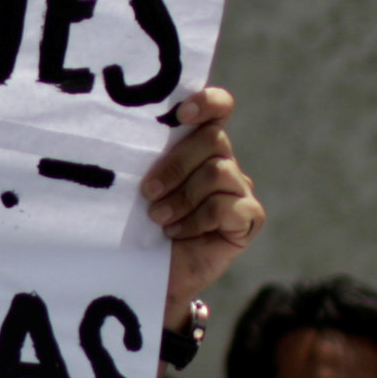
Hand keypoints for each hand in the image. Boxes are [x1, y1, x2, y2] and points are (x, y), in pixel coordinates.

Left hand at [139, 86, 263, 324]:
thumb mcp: (136, 187)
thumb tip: (127, 136)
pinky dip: (197, 220)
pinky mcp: (249, 217)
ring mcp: (239, 189)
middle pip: (213, 140)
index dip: (206, 103)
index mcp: (196, 144)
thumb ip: (144, 159)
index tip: (181, 114)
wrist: (147, 274)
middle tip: (147, 191)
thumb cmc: (137, 225)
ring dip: (182, 197)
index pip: (217, 107)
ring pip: (218, 173)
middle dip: (176, 164)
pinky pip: (227, 207)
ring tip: (158, 218)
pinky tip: (178, 232)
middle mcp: (223, 161)